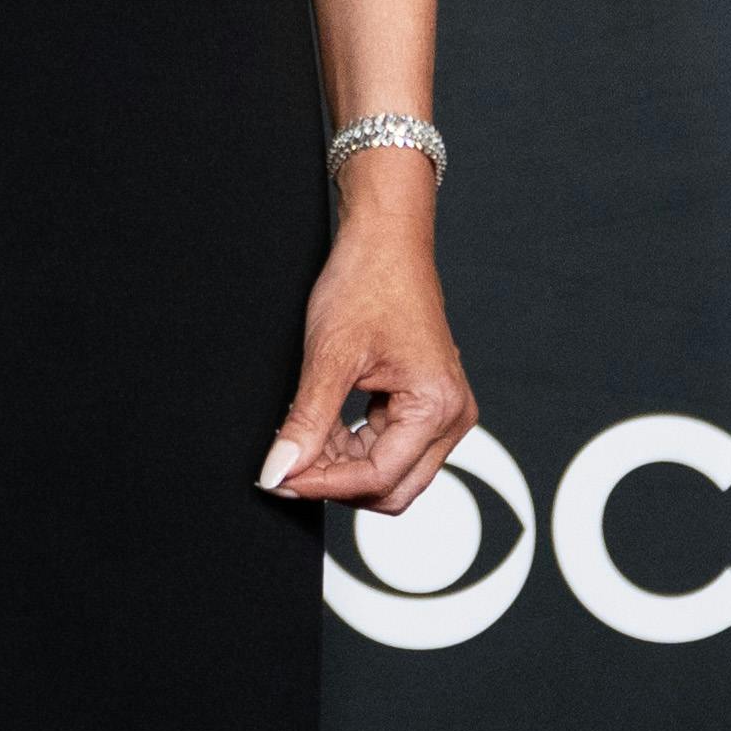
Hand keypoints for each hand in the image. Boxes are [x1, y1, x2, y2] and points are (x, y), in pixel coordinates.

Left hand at [262, 173, 474, 516]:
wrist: (385, 242)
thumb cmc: (368, 283)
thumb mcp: (329, 356)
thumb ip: (306, 421)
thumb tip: (280, 470)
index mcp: (438, 406)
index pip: (379, 476)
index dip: (323, 483)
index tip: (279, 478)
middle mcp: (452, 417)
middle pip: (392, 488)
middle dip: (336, 481)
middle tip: (285, 466)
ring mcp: (443, 412)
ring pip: (390, 472)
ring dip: (342, 464)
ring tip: (299, 435)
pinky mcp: (426, 405)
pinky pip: (390, 448)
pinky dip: (352, 446)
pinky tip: (321, 426)